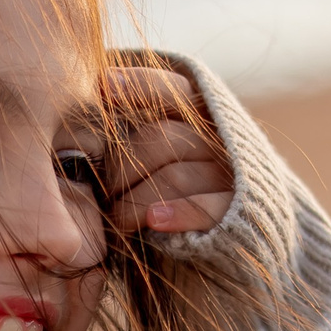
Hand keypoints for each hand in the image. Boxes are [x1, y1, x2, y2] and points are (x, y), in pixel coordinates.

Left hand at [100, 66, 232, 233]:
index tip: (103, 87)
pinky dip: (179, 213)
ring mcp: (229, 176)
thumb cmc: (167, 192)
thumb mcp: (157, 155)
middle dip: (123, 166)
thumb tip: (95, 88)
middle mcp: (219, 139)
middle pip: (163, 137)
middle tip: (98, 190)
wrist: (218, 245)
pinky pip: (206, 209)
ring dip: (135, 200)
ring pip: (174, 177)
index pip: (174, 90)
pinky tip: (154, 220)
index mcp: (202, 117)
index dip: (140, 85)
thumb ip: (135, 127)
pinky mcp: (235, 213)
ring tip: (115, 218)